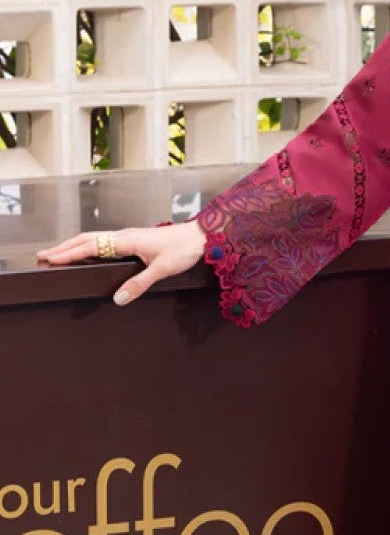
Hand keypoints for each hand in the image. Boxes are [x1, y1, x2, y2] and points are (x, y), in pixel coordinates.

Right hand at [36, 220, 206, 307]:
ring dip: (75, 245)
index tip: (50, 258)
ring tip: (58, 254)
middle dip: (64, 248)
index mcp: (126, 240)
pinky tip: (87, 253)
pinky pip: (105, 241)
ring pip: (94, 239)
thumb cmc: (183, 249)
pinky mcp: (134, 239)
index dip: (69, 253)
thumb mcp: (162, 269)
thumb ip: (140, 283)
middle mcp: (124, 235)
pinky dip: (89, 246)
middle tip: (43, 256)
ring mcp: (128, 236)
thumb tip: (118, 298)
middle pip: (86, 239)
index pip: (90, 246)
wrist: (200, 236)